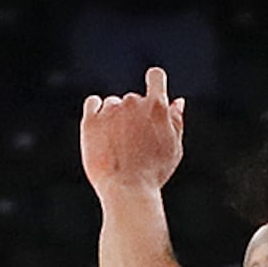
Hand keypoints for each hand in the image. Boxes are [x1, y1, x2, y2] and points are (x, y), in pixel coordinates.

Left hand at [77, 70, 186, 192]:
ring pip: (112, 104)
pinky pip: (93, 103)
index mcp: (157, 106)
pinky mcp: (90, 121)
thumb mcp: (173, 148)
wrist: (126, 190)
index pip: (156, 77)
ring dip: (115, 117)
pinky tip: (101, 128)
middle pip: (133, 99)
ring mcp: (110, 111)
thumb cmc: (153, 172)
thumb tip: (177, 101)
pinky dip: (96, 110)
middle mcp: (132, 103)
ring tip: (118, 146)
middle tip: (135, 144)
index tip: (152, 95)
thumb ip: (176, 121)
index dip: (155, 83)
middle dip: (135, 116)